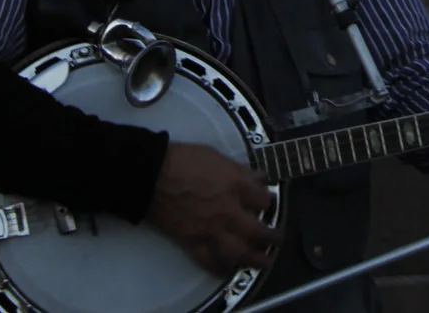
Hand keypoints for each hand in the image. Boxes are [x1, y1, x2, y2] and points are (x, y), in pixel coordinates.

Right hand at [144, 141, 276, 275]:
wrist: (151, 175)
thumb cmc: (184, 160)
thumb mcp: (217, 156)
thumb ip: (239, 170)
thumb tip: (259, 176)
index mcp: (236, 185)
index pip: (263, 198)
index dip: (268, 201)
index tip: (267, 203)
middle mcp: (228, 211)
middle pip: (257, 230)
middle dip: (271, 237)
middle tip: (277, 240)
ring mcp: (210, 229)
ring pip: (238, 251)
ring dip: (254, 259)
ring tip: (264, 262)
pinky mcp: (191, 241)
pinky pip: (208, 260)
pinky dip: (219, 268)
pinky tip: (228, 271)